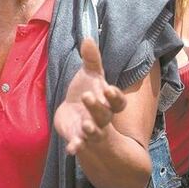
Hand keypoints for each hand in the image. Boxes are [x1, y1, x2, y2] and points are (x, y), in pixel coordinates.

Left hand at [53, 39, 125, 154]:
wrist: (72, 110)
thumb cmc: (85, 88)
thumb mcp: (88, 74)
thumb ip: (91, 59)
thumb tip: (88, 37)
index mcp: (107, 100)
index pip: (117, 100)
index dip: (114, 96)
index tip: (108, 89)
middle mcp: (102, 116)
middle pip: (105, 114)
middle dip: (97, 107)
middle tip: (88, 97)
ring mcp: (91, 129)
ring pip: (95, 131)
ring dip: (91, 129)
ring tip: (86, 126)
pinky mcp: (78, 138)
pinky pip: (79, 144)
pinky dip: (76, 147)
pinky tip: (71, 149)